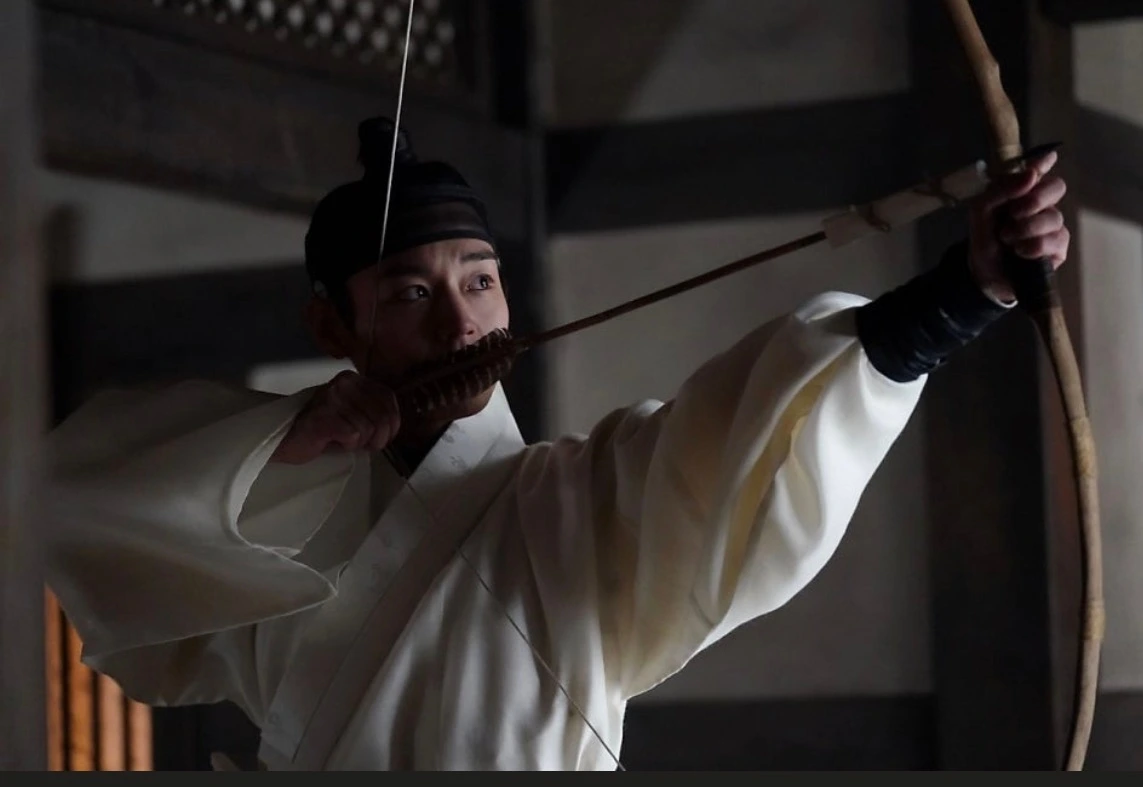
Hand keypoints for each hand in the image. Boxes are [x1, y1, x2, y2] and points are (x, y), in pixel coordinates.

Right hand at [271, 371, 400, 463]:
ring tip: (340, 440)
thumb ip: (371, 411)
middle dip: (377, 438)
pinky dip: (346, 445)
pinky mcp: (324, 415)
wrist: (282, 438)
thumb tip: (393, 425)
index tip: (380, 437)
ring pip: (369, 429)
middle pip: (383, 416)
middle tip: (360, 444)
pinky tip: (331, 441)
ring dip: (358, 442)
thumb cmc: (319, 430)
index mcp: (354, 379)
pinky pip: (354, 435)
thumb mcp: (351, 413)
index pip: (389, 399)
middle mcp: (345, 383)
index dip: (392, 424)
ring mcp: (333, 397)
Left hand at [967, 149, 1069, 303]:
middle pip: (1057, 187)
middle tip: (1015, 213)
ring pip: (1054, 217)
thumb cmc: (985, 239)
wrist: (984, 274)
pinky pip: (1054, 240)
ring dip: (1026, 229)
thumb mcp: (980, 211)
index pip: (1039, 170)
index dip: (1044, 162)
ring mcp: (1052, 226)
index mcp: (1022, 191)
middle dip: (1035, 199)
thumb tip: (1030, 175)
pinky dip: (1033, 246)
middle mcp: (1041, 205)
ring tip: (1008, 240)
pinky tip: (1020, 253)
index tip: (1049, 158)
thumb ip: (1000, 190)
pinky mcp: (1058, 248)